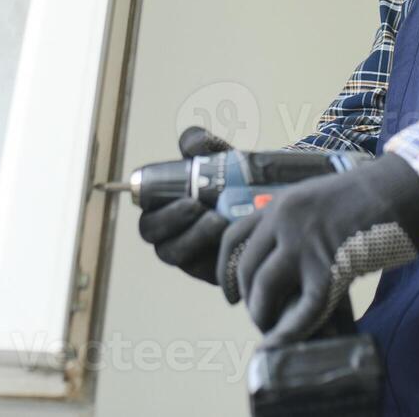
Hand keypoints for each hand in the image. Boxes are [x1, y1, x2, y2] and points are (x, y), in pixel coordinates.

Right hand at [137, 126, 232, 283]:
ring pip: (174, 254)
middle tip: (198, 207)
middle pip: (154, 235)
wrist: (272, 202)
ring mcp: (189, 253)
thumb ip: (202, 145)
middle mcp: (172, 230)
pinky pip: (202, 270)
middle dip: (172, 222)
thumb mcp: (222, 157)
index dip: (155, 204)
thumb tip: (191, 146)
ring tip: (220, 221)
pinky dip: (214, 257)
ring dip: (193, 238)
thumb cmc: (238, 178)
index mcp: (166, 202)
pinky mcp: (209, 271)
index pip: (147, 207)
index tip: (185, 195)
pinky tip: (232, 240)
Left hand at [215, 151, 418, 346]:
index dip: (226, 272)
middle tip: (263, 317)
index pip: (232, 237)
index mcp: (280, 203)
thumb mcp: (318, 197)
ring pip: (264, 289)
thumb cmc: (370, 194)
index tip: (230, 294)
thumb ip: (297, 223)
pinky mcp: (330, 267)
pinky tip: (285, 344)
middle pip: (245, 268)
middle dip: (250, 300)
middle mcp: (283, 221)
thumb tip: (286, 259)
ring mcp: (304, 244)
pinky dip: (291, 331)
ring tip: (274, 331)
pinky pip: (304, 308)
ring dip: (264, 316)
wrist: (401, 187)